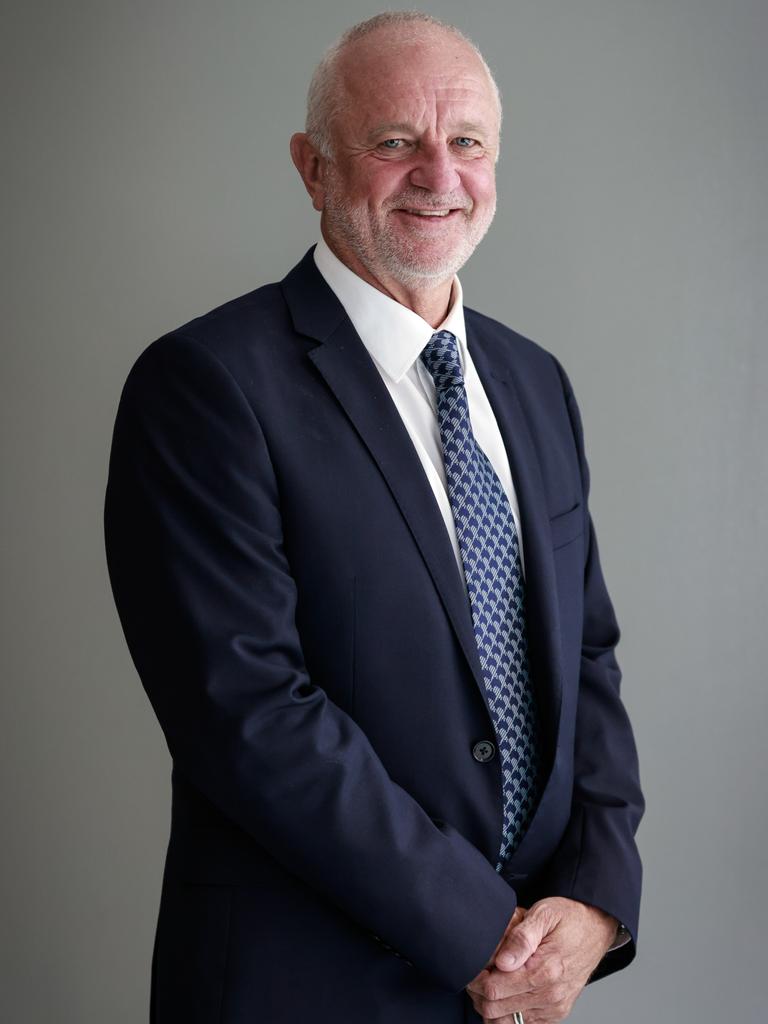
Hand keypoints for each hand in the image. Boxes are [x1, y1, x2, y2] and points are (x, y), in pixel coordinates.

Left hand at [466, 897, 617, 1022]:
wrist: (596, 928)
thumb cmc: (569, 918)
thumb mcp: (544, 913)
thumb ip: (521, 937)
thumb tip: (502, 961)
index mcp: (546, 970)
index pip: (494, 989)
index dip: (475, 979)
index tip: (474, 965)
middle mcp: (551, 995)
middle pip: (494, 1010)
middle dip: (478, 992)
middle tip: (479, 971)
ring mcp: (553, 1008)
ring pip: (505, 1022)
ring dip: (491, 1004)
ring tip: (492, 979)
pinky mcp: (555, 1013)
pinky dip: (507, 1011)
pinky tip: (507, 989)